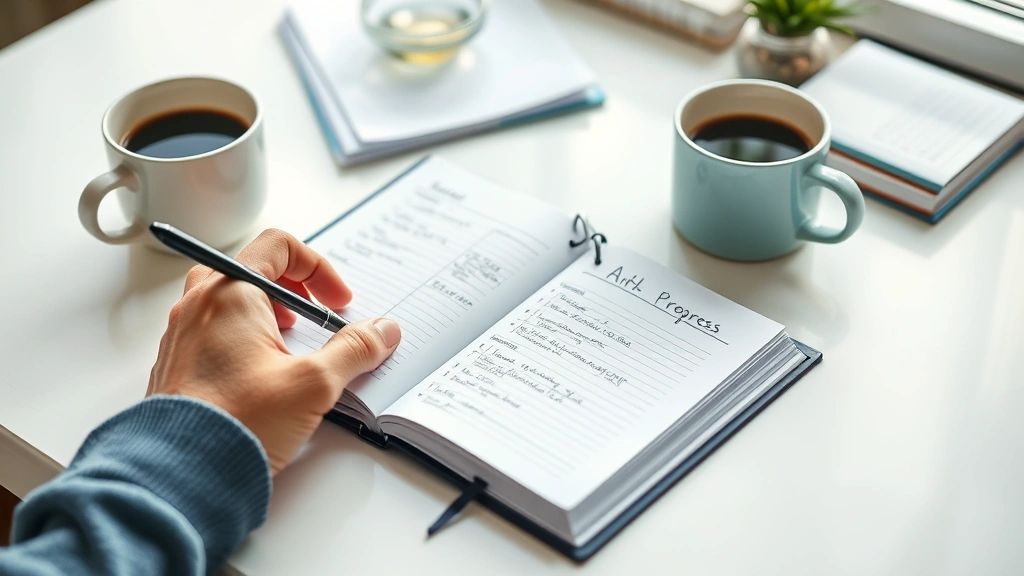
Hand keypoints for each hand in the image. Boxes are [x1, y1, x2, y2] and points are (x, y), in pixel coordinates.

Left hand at [148, 229, 400, 474]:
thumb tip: (382, 332)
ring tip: (289, 349)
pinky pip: (211, 333)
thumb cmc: (238, 421)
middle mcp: (199, 305)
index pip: (278, 246)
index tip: (337, 303)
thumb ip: (355, 350)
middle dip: (292, 291)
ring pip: (228, 301)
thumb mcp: (314, 383)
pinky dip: (242, 340)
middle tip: (314, 319)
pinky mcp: (176, 366)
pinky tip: (263, 377)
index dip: (318, 268)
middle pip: (251, 269)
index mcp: (230, 292)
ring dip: (267, 315)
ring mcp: (182, 335)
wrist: (181, 473)